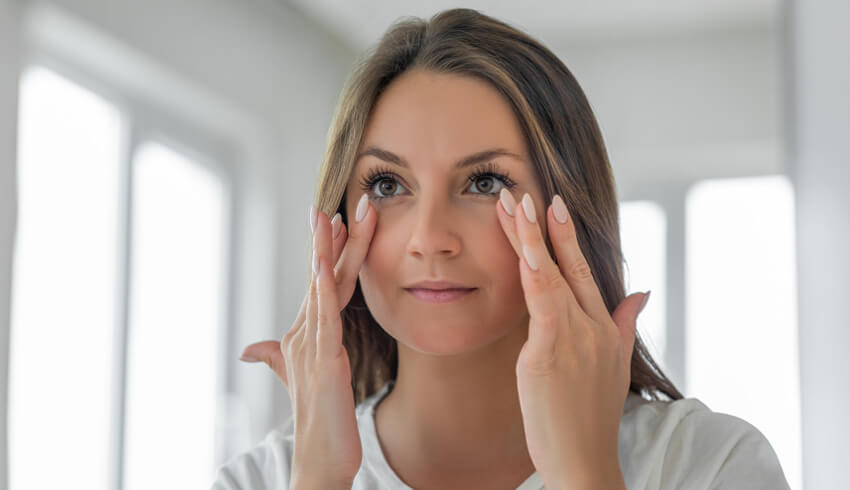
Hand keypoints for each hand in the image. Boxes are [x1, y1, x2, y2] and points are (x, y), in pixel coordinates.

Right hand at [240, 195, 376, 487]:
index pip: (321, 282)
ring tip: (336, 216)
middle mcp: (306, 333)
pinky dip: (322, 289)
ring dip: (329, 251)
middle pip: (322, 276)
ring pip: (323, 289)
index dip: (329, 250)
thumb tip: (249, 349)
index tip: (337, 218)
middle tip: (343, 202)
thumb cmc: (317, 418)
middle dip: (333, 238)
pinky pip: (325, 318)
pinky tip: (323, 264)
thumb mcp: (298, 379)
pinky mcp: (324, 360)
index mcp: (307, 333)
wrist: (319, 458)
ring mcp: (313, 345)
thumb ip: (276, 358)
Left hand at [496, 189, 647, 488]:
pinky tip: (526, 248)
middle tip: (533, 192)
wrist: (585, 459)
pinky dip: (535, 272)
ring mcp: (573, 337)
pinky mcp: (550, 352)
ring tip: (516, 205)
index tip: (556, 207)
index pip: (585, 273)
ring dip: (533, 238)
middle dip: (551, 227)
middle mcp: (592, 327)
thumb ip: (624, 324)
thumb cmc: (590, 417)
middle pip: (570, 267)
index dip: (569, 239)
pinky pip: (542, 303)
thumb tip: (642, 294)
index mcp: (603, 328)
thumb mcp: (614, 365)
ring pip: (551, 276)